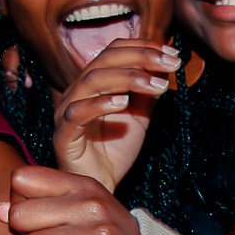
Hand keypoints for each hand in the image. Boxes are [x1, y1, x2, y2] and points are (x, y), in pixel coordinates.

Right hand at [49, 40, 179, 191]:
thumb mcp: (140, 118)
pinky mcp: (63, 135)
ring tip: (155, 84)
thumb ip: (147, 94)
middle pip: (104, 60)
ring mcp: (67, 112)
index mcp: (93, 83)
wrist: (102, 187)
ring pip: (92, 80)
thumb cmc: (115, 151)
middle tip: (169, 63)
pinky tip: (123, 102)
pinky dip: (101, 104)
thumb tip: (164, 67)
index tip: (172, 53)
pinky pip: (78, 113)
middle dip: (140, 57)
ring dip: (127, 77)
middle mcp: (77, 92)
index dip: (142, 47)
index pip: (114, 51)